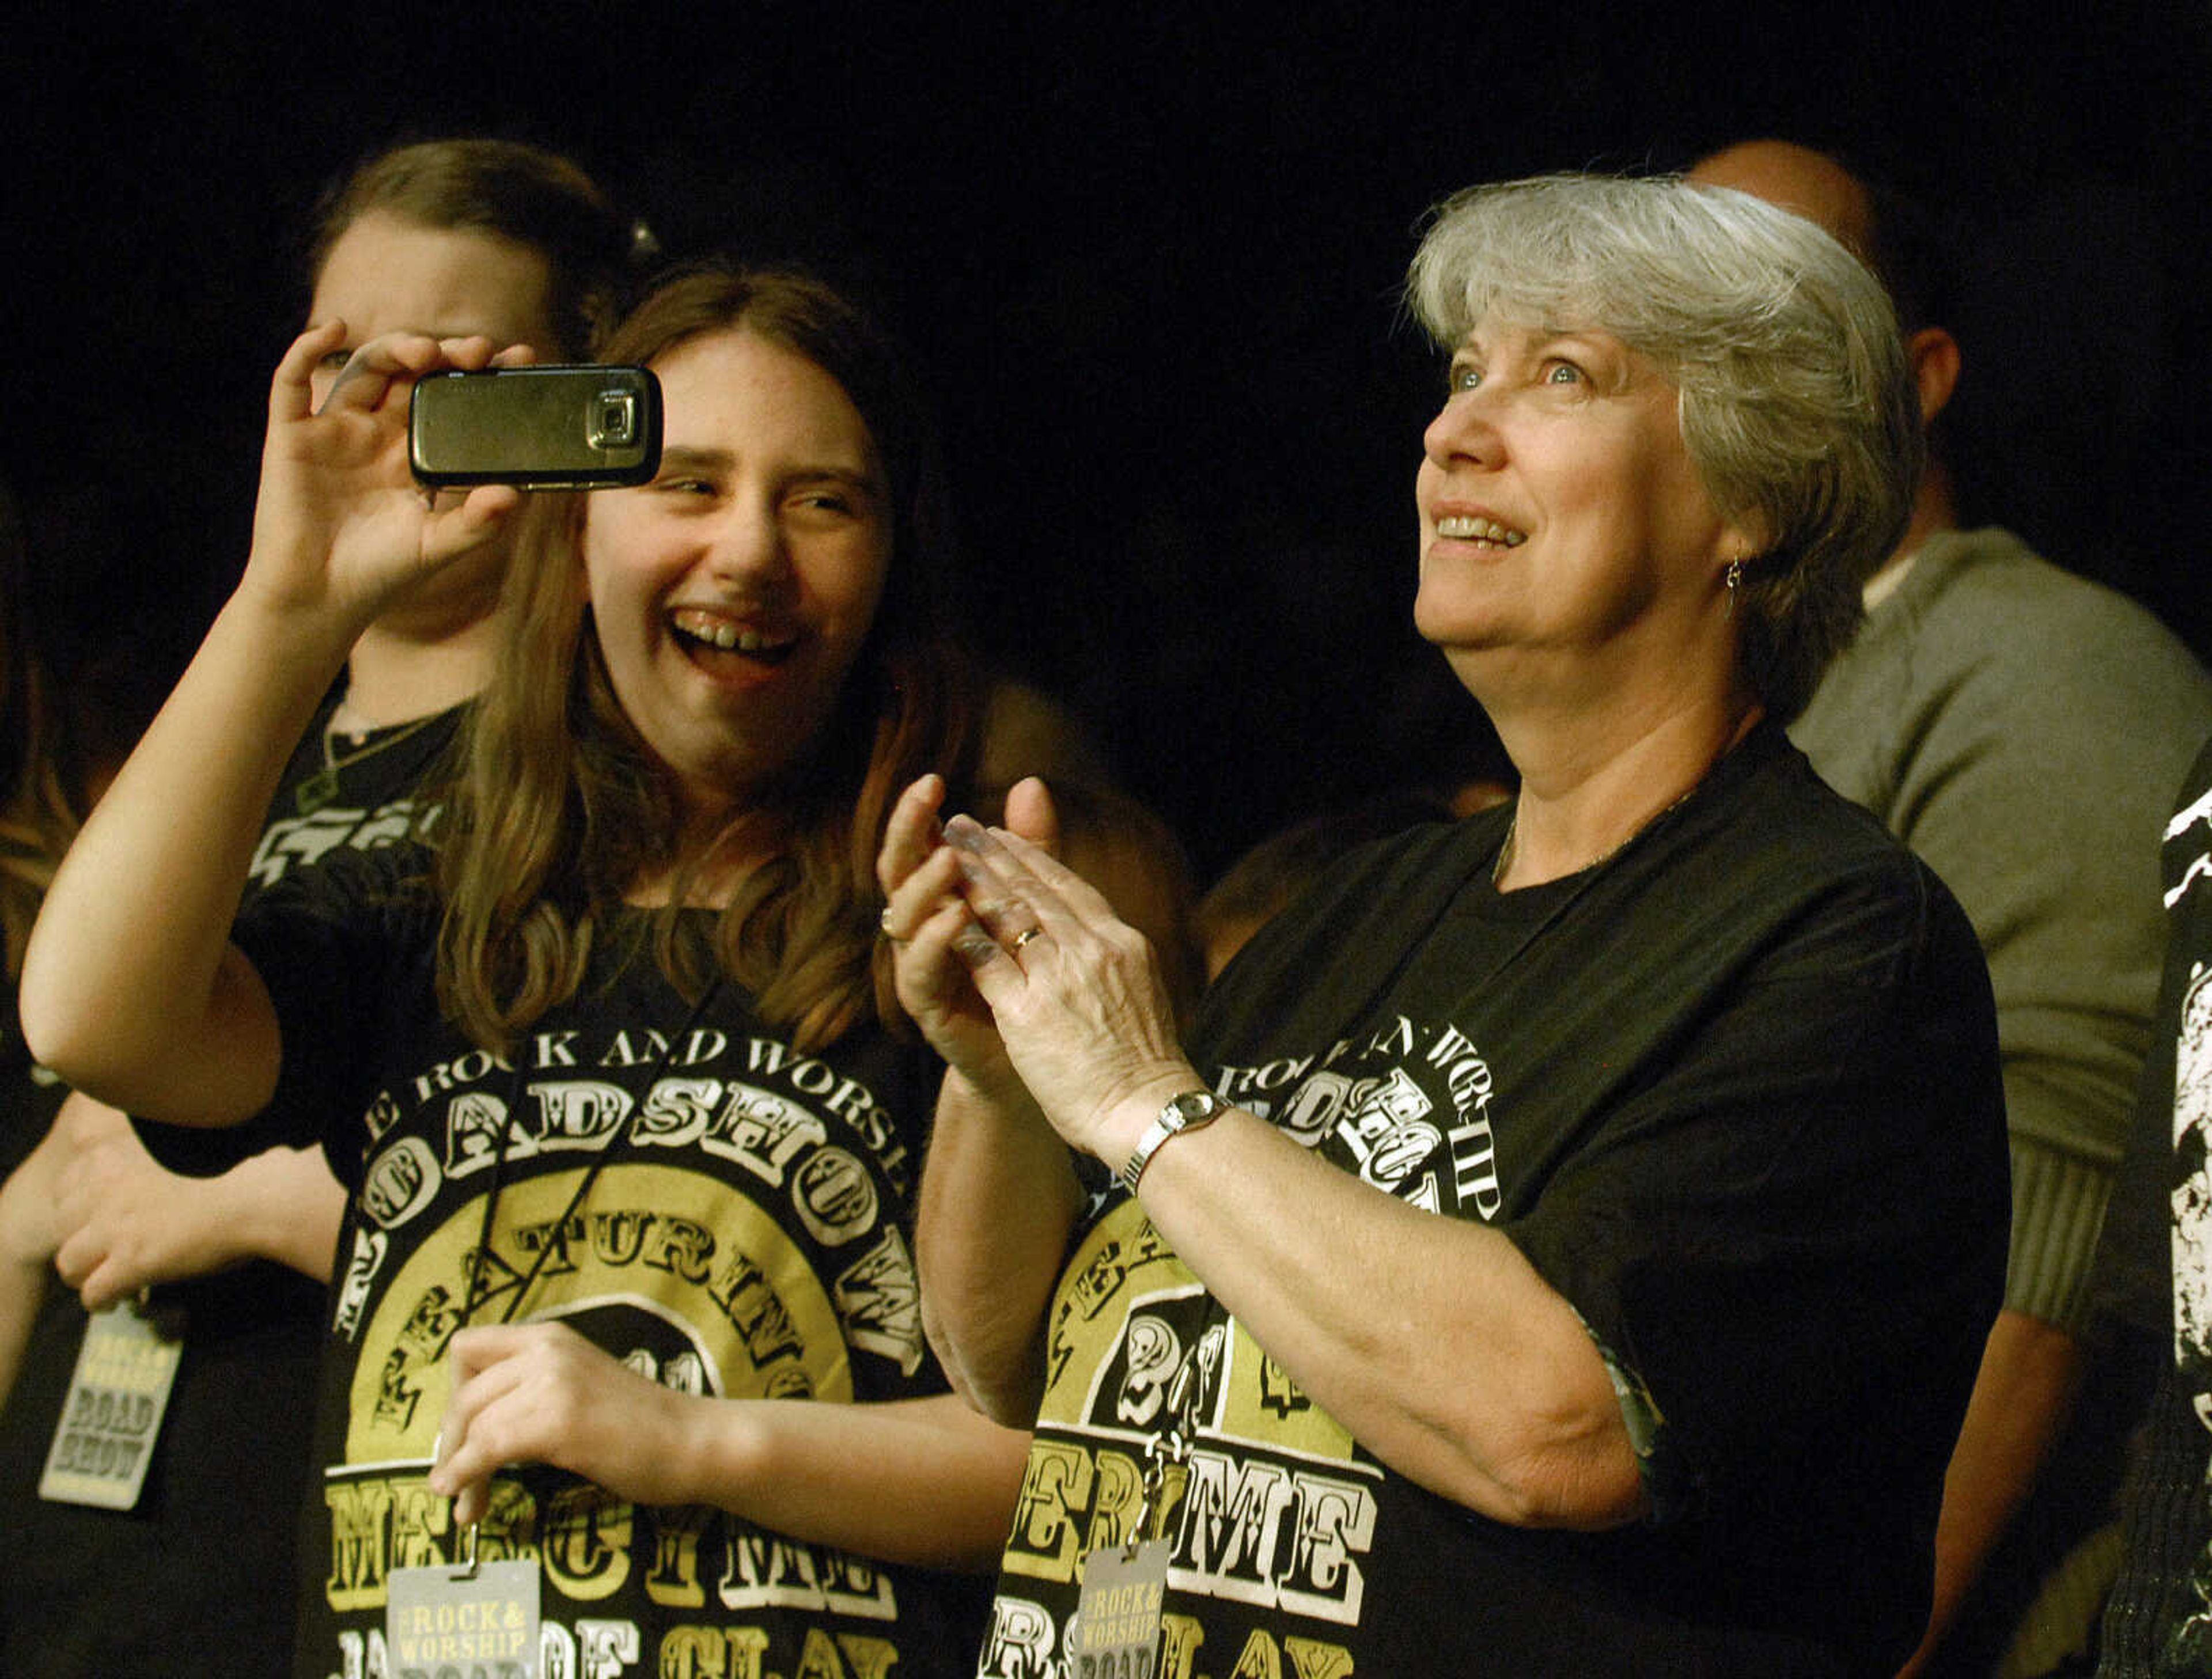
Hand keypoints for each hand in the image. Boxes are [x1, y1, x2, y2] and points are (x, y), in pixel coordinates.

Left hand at [49, 1097, 244, 1308]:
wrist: (256, 1197)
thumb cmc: (236, 1171)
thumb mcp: (179, 1153)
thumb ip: (154, 1160)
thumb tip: (164, 1175)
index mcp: (115, 1156)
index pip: (66, 1185)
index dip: (77, 1208)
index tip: (96, 1219)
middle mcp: (105, 1189)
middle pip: (61, 1225)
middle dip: (78, 1241)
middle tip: (99, 1254)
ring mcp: (115, 1226)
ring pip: (68, 1262)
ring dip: (83, 1275)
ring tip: (100, 1281)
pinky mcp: (131, 1261)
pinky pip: (93, 1292)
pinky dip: (101, 1302)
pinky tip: (116, 1302)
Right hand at [243, 323, 524, 634]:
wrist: (319, 599)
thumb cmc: (380, 573)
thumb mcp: (438, 547)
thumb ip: (478, 523)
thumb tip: (513, 494)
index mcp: (415, 451)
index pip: (451, 398)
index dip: (480, 375)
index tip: (518, 358)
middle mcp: (377, 432)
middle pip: (412, 373)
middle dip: (445, 355)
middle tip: (479, 352)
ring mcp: (335, 429)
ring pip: (366, 368)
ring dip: (396, 348)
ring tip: (427, 352)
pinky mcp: (292, 434)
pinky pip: (290, 381)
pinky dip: (307, 349)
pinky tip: (334, 330)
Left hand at [430, 1322, 700, 1524]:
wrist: (693, 1440)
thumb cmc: (642, 1426)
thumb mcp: (579, 1386)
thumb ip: (535, 1389)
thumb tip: (476, 1428)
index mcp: (551, 1337)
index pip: (468, 1346)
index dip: (455, 1392)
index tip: (464, 1432)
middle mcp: (547, 1349)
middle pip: (465, 1394)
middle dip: (450, 1443)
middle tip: (456, 1481)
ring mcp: (552, 1381)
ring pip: (472, 1424)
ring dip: (457, 1469)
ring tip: (465, 1505)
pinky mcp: (557, 1420)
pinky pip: (487, 1448)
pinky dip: (465, 1475)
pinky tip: (464, 1498)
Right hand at [876, 775, 1058, 1106]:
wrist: (1046, 1060)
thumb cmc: (1035, 978)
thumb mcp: (1036, 904)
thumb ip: (1031, 849)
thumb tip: (1030, 782)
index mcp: (941, 896)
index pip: (921, 845)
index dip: (921, 814)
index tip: (933, 780)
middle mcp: (922, 926)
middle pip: (900, 870)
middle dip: (908, 832)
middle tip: (924, 799)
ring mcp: (920, 965)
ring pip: (904, 917)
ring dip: (926, 883)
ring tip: (950, 857)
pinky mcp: (927, 1005)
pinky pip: (922, 969)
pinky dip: (936, 942)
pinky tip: (955, 918)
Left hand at [938, 814, 1192, 1159]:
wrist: (1150, 1110)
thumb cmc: (1146, 1066)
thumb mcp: (1140, 992)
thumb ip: (1115, 960)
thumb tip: (1109, 942)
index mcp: (1121, 943)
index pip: (1069, 887)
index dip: (1032, 858)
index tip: (1004, 835)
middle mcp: (1092, 948)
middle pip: (1034, 888)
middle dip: (994, 853)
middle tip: (962, 825)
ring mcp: (1060, 975)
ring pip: (1008, 912)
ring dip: (972, 878)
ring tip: (943, 852)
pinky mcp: (1028, 1009)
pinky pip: (986, 960)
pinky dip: (961, 932)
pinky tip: (939, 913)